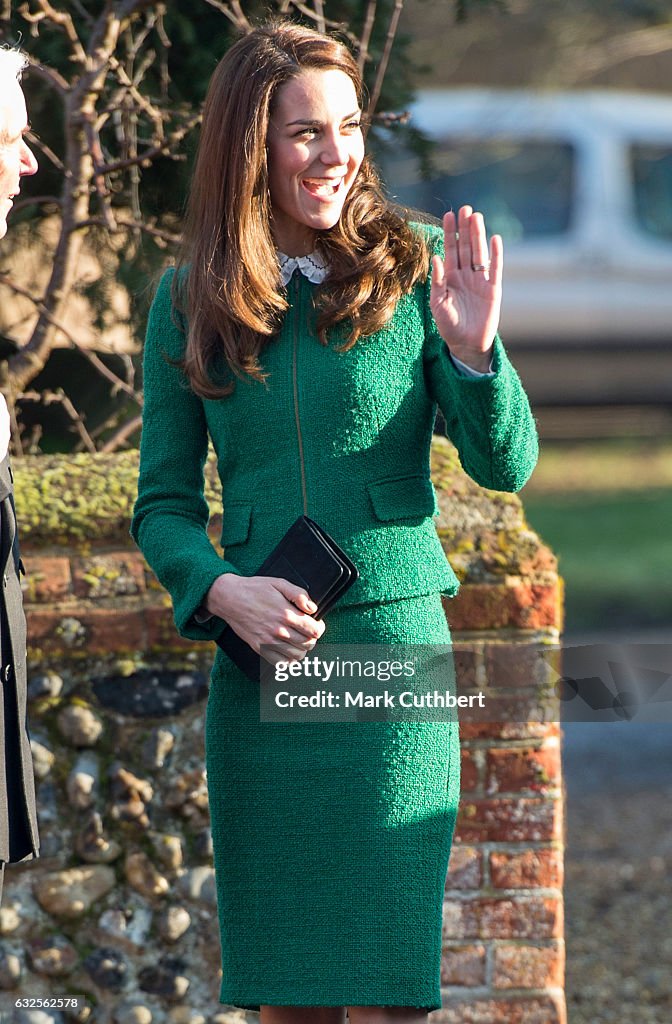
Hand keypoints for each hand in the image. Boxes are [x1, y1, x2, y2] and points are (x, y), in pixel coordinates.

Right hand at [205, 573, 325, 664]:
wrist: (229, 598)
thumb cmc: (254, 588)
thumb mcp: (279, 583)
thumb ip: (299, 594)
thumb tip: (312, 608)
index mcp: (286, 614)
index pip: (314, 631)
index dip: (319, 628)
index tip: (317, 624)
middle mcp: (279, 631)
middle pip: (308, 644)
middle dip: (312, 638)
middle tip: (308, 631)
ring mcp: (268, 641)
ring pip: (297, 656)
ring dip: (302, 649)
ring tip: (299, 640)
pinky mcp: (259, 648)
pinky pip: (280, 663)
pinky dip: (288, 660)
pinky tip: (288, 650)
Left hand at [429, 206, 502, 372]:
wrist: (466, 344)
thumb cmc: (449, 326)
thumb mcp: (438, 304)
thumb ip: (437, 282)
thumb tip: (436, 259)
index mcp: (450, 277)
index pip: (450, 250)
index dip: (450, 233)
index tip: (449, 215)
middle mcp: (465, 275)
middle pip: (466, 246)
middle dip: (465, 228)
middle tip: (465, 208)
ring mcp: (480, 281)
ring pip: (479, 252)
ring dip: (478, 235)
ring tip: (477, 217)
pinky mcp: (493, 289)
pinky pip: (495, 268)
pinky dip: (496, 255)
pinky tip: (495, 239)